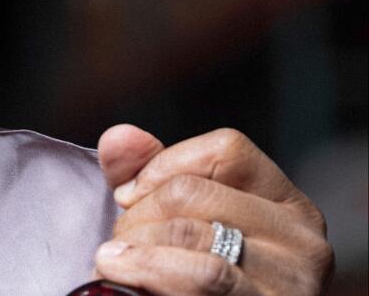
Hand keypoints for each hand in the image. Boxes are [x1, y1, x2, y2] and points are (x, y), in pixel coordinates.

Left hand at [93, 124, 332, 294]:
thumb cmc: (195, 281)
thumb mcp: (181, 221)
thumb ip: (149, 174)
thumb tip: (119, 137)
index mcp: (289, 206)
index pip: (226, 149)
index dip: (163, 166)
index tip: (128, 196)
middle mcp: (303, 242)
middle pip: (195, 192)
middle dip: (138, 215)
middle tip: (117, 242)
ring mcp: (292, 282)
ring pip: (192, 235)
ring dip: (136, 249)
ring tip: (114, 263)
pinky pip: (200, 277)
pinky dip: (146, 273)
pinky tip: (122, 278)